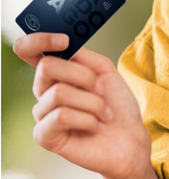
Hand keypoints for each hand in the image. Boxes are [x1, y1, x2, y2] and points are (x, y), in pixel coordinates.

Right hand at [14, 33, 150, 178]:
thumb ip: (82, 55)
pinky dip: (87, 119)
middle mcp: (45, 90)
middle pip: (46, 66)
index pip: (29, 50)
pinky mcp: (44, 135)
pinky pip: (61, 116)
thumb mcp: (104, 70)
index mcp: (56, 72)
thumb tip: (62, 44)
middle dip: (83, 76)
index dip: (39, 40)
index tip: (64, 40)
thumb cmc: (117, 105)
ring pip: (60, 92)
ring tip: (103, 113)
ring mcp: (43, 113)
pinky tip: (95, 126)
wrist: (129, 138)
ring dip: (92, 102)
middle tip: (100, 89)